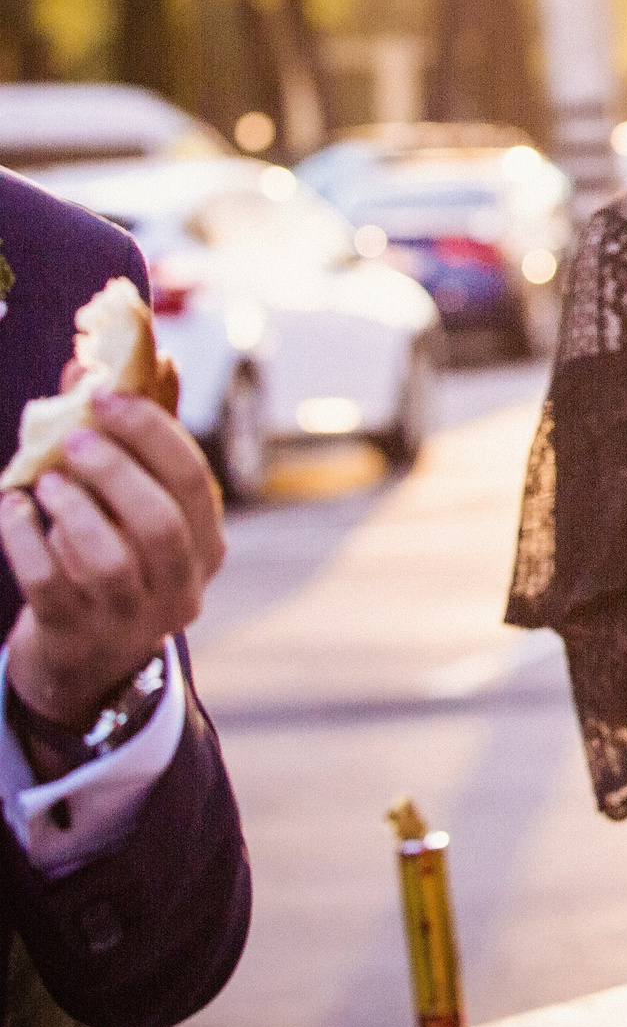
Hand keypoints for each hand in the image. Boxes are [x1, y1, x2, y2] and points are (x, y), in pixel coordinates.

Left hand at [2, 390, 225, 735]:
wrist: (84, 661)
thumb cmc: (111, 560)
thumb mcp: (133, 509)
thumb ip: (126, 443)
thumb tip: (96, 365)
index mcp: (207, 545)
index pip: (193, 479)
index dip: (151, 432)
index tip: (107, 396)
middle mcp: (182, 586)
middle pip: (160, 521)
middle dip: (115, 470)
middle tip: (73, 437)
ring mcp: (132, 619)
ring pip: (110, 559)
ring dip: (73, 508)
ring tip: (44, 482)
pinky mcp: (78, 638)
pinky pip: (49, 586)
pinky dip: (25, 541)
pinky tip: (12, 510)